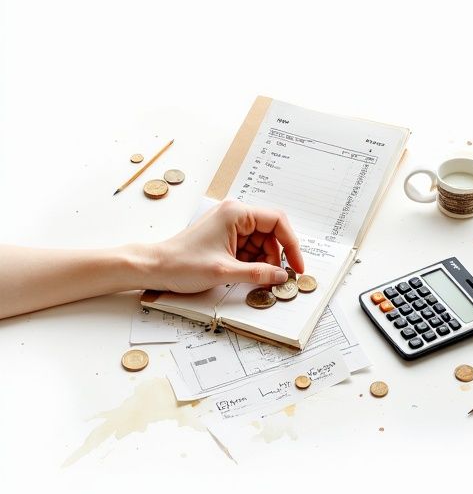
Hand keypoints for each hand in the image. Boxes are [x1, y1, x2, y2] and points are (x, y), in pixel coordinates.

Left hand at [149, 200, 305, 292]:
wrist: (154, 268)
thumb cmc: (182, 264)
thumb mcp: (225, 272)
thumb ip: (258, 273)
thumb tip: (282, 275)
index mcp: (236, 213)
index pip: (277, 222)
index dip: (292, 244)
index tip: (297, 265)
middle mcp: (235, 215)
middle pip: (271, 234)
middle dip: (275, 257)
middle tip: (277, 278)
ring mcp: (230, 226)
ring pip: (261, 243)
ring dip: (263, 262)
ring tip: (257, 279)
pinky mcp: (225, 238)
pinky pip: (249, 249)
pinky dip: (252, 263)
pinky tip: (247, 276)